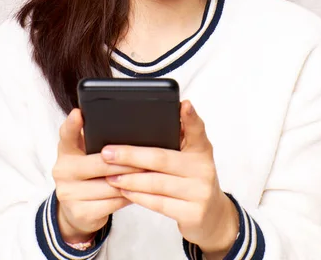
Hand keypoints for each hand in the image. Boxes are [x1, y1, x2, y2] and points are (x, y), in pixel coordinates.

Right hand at [53, 108, 143, 242]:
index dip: (72, 124)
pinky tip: (138, 191)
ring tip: (150, 174)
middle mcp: (62, 171)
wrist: (76, 212)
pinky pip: (112, 203)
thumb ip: (96, 140)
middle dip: (126, 160)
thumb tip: (125, 125)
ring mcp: (69, 193)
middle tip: (148, 156)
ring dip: (132, 180)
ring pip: (110, 184)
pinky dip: (128, 196)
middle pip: (100, 162)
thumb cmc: (89, 175)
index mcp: (65, 151)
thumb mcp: (86, 155)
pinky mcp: (80, 212)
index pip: (66, 135)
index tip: (78, 113)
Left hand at [102, 100, 238, 255]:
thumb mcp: (190, 156)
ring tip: (109, 175)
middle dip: (131, 155)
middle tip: (108, 153)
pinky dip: (138, 197)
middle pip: (162, 158)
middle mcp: (204, 168)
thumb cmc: (192, 178)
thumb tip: (149, 120)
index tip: (184, 104)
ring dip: (129, 179)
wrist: (212, 216)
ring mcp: (200, 191)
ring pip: (157, 183)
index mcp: (202, 149)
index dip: (190, 117)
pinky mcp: (193, 213)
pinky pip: (158, 203)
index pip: (197, 129)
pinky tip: (124, 191)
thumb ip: (178, 138)